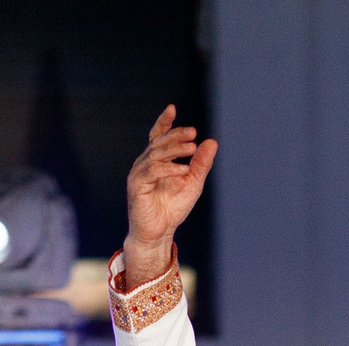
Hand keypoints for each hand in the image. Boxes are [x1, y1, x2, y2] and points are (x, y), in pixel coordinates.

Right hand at [123, 106, 215, 287]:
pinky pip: (152, 171)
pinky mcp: (136, 185)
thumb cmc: (172, 208)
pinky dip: (168, 169)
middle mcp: (144, 163)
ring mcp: (138, 173)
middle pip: (158, 142)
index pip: (157, 136)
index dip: (164, 122)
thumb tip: (211, 142)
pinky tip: (183, 170)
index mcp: (156, 160)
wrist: (158, 233)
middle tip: (193, 133)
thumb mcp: (192, 183)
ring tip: (193, 149)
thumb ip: (200, 164)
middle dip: (176, 136)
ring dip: (175, 150)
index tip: (172, 108)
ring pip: (155, 154)